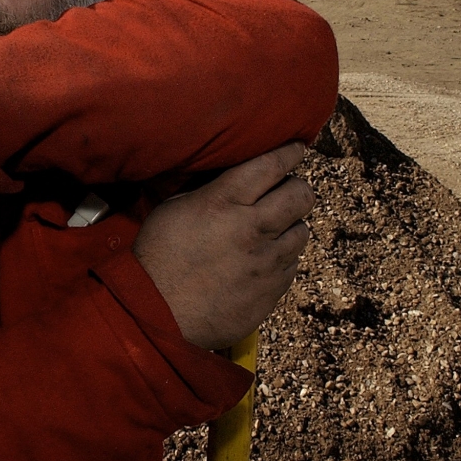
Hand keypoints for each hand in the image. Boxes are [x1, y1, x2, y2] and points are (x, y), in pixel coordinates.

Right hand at [133, 142, 312, 350]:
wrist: (158, 312)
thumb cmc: (158, 256)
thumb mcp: (174, 209)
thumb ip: (209, 190)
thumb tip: (232, 175)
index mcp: (223, 202)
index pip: (271, 165)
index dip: (289, 152)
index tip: (296, 148)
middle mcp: (252, 227)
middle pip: (300, 194)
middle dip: (297, 187)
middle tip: (286, 189)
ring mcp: (266, 261)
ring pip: (303, 230)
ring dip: (290, 224)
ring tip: (272, 228)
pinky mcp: (272, 289)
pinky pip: (293, 264)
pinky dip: (282, 256)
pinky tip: (262, 259)